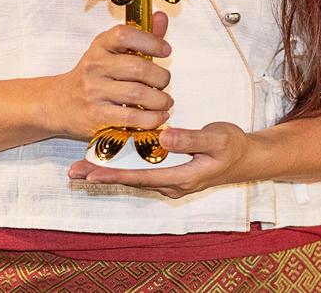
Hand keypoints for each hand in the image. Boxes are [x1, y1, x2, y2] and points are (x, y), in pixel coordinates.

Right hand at [42, 12, 174, 138]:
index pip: (125, 35)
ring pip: (138, 93)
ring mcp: (94, 92)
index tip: (165, 50)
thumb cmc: (93, 76)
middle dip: (160, 76)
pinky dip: (152, 118)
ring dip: (160, 99)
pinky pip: (132, 117)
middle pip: (138, 68)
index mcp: (100, 46)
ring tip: (165, 101)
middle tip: (164, 81)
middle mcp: (95, 66)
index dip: (151, 41)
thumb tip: (161, 18)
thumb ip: (139, 37)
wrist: (60, 103)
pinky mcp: (97, 116)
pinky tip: (159, 115)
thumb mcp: (111, 52)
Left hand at [67, 122, 251, 198]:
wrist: (247, 157)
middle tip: (73, 172)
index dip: (115, 174)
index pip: (141, 177)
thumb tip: (164, 138)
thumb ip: (191, 138)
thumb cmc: (233, 147)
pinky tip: (105, 159)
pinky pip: (140, 170)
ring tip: (80, 169)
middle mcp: (171, 183)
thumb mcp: (216, 139)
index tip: (92, 173)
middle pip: (130, 180)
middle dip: (102, 175)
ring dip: (107, 171)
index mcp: (182, 177)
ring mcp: (169, 179)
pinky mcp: (168, 172)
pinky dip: (121, 165)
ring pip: (132, 176)